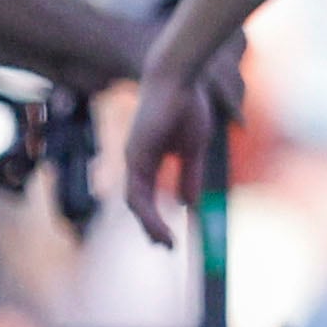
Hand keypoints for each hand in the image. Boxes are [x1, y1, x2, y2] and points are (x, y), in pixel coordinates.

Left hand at [117, 48, 223, 245]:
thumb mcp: (193, 150)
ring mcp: (133, 158)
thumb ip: (190, 176)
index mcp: (149, 157)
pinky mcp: (136, 156)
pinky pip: (137, 194)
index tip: (172, 234)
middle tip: (165, 246)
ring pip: (135, 203)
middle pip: (138, 203)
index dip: (157, 215)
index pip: (148, 194)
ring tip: (165, 243)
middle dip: (151, 226)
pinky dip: (148, 214)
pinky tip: (161, 227)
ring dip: (149, 226)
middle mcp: (137, 160)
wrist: (182, 79)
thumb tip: (189, 204)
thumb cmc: (188, 105)